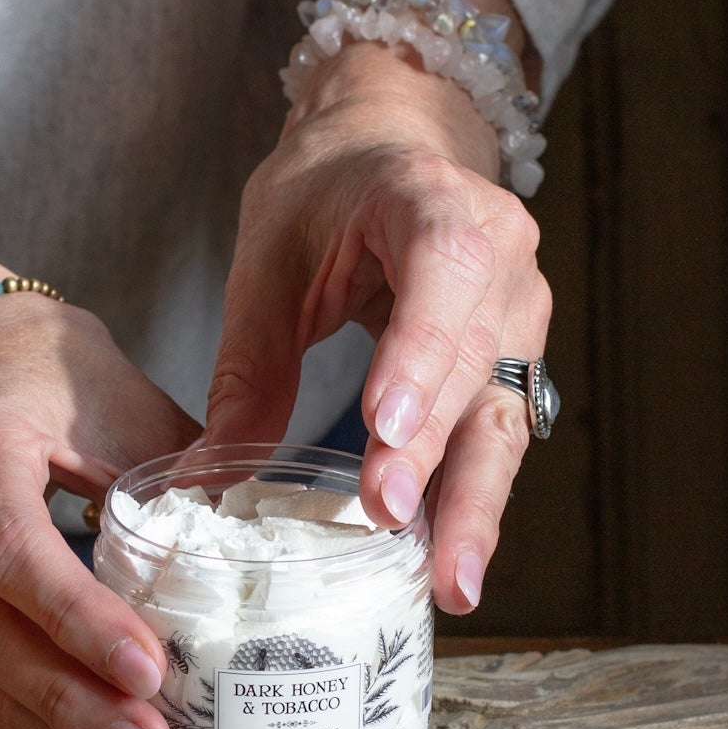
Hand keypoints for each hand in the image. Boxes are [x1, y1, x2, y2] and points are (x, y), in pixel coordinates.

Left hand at [202, 0, 551, 613]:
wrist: (388, 147)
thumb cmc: (325, 190)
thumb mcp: (268, 259)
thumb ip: (249, 364)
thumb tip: (208, 476)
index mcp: (432, 200)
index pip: (443, 269)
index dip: (419, 353)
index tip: (388, 428)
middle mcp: (500, 254)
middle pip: (475, 363)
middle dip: (438, 459)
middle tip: (401, 533)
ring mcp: (519, 309)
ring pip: (502, 413)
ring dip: (475, 502)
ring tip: (451, 581)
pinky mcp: (514, 357)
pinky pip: (497, 429)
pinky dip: (471, 494)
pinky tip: (449, 558)